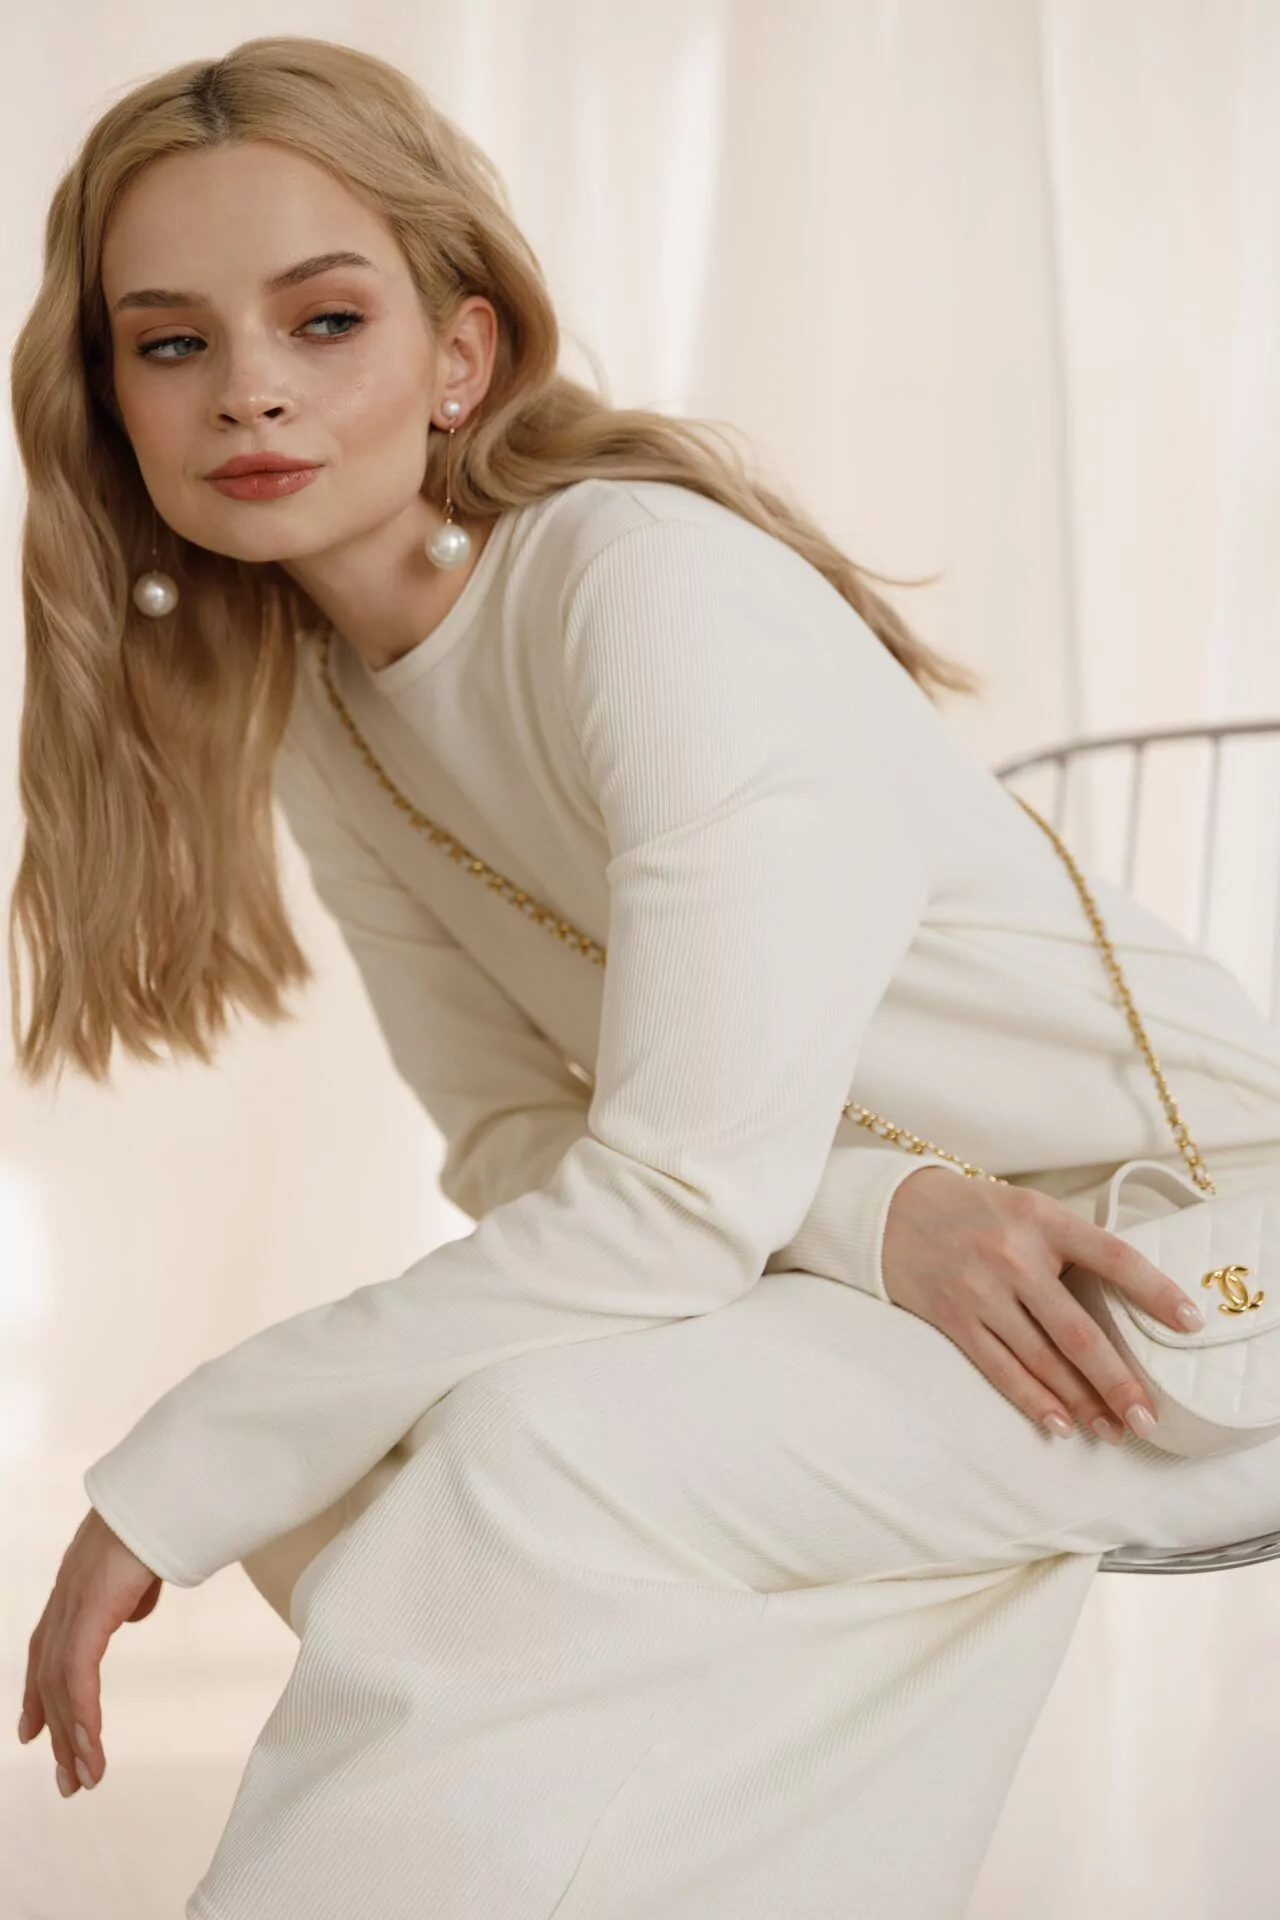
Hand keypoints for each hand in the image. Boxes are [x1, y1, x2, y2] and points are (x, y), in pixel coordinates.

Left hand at [18, 1506, 161, 1795]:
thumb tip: (130, 1613)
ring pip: (61, 1682)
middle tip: (68, 1780)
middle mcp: (67, 1594)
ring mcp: (75, 1600)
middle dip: (56, 1730)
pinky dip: (83, 1715)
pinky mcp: (91, 1608)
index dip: (38, 1691)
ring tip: (85, 1779)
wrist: (169, 1486)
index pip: (48, 1647)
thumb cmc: (167, 1514)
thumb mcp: (146, 1560)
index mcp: (79, 1583)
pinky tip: (90, 1747)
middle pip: (49, 1673)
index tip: (32, 1733)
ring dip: (72, 1736)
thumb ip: (133, 1588)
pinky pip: (78, 1673)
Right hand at [882, 1167, 1198, 1442]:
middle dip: (1117, 1380)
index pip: (1112, 1256)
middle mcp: (1013, 1257)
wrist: (891, 1210)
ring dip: (1081, 1400)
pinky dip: (1034, 1400)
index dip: (1154, 1290)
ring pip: (1042, 1359)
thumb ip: (1068, 1244)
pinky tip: (1061, 1423)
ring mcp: (981, 1291)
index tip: (1190, 1322)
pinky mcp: (954, 1319)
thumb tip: (1123, 1299)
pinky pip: (1001, 1369)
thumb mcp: (1026, 1209)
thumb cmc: (973, 1211)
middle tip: (1148, 1415)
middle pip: (1077, 1330)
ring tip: (1113, 1428)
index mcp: (1042, 1220)